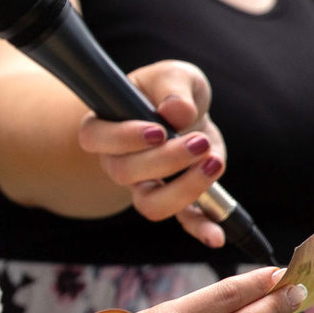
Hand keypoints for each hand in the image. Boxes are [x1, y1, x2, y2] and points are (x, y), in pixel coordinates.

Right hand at [76, 60, 228, 246]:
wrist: (186, 112)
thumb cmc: (169, 91)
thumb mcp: (173, 76)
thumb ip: (173, 87)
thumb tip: (177, 111)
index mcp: (105, 128)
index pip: (96, 139)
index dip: (123, 138)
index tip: (158, 129)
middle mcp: (118, 163)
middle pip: (126, 173)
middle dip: (166, 160)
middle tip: (199, 141)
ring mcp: (145, 187)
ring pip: (150, 204)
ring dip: (184, 190)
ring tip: (213, 163)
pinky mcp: (176, 200)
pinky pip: (183, 221)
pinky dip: (201, 229)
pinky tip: (217, 236)